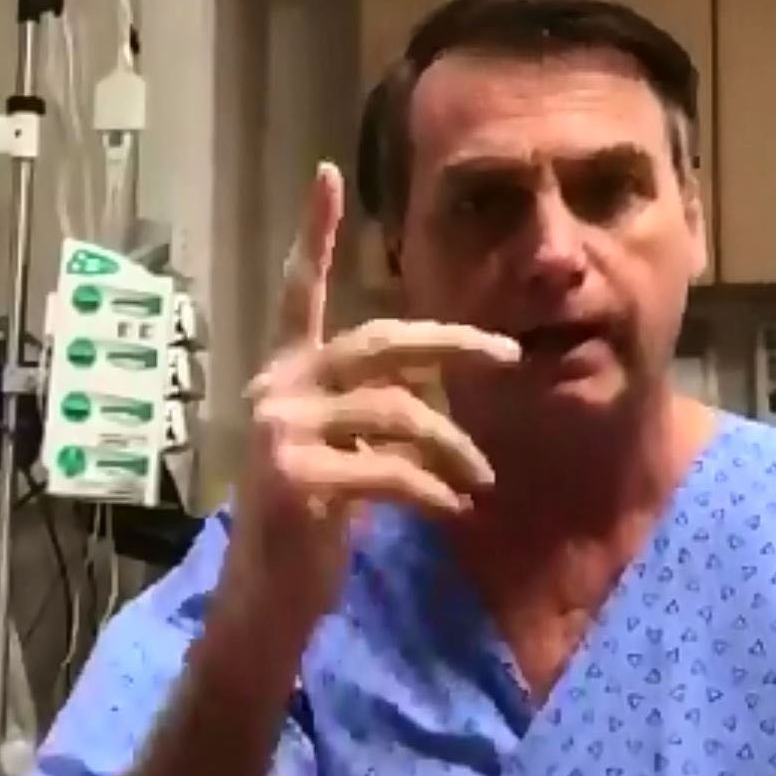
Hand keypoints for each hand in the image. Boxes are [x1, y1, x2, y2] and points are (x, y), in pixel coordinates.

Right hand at [219, 162, 519, 627]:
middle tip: (509, 355)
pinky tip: (452, 507)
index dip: (312, 233)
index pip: (297, 292)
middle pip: (379, 342)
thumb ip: (369, 410)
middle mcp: (274, 389)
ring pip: (396, 411)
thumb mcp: (339, 452)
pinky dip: (431, 487)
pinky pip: (388, 467)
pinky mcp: (294, 477)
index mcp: (284, 374)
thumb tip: (434, 390)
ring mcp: (280, 431)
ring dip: (452, 446)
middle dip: (452, 344)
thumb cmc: (308, 525)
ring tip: (480, 479)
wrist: (267, 603)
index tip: (328, 173)